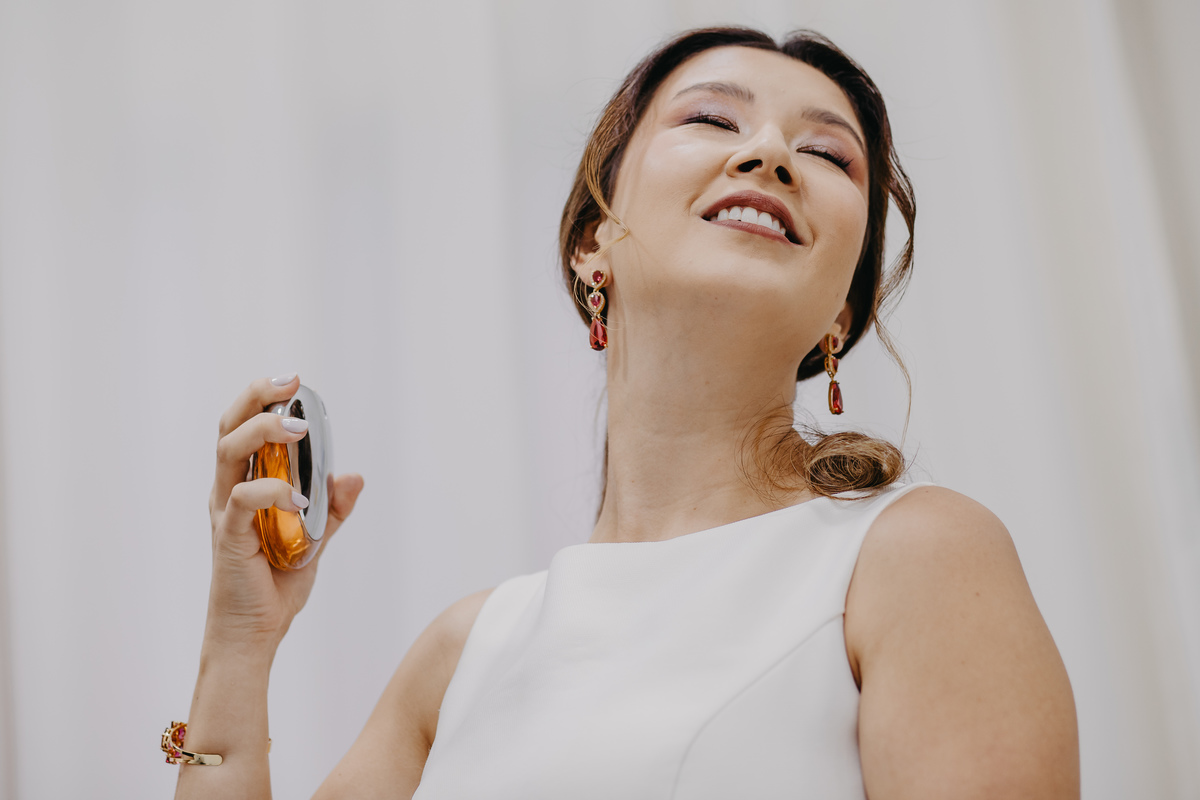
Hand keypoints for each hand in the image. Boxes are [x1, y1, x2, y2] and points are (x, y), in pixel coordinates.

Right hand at [204, 373, 363, 653]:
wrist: (254, 635)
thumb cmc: (276, 586)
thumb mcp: (316, 541)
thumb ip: (333, 509)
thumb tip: (353, 476)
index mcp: (245, 485)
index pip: (243, 429)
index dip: (263, 398)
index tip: (295, 381)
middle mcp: (228, 491)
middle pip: (229, 428)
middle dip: (256, 396)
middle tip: (289, 381)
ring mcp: (225, 512)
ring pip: (229, 452)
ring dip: (263, 431)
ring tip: (297, 427)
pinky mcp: (228, 536)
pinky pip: (241, 499)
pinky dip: (271, 491)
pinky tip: (300, 499)